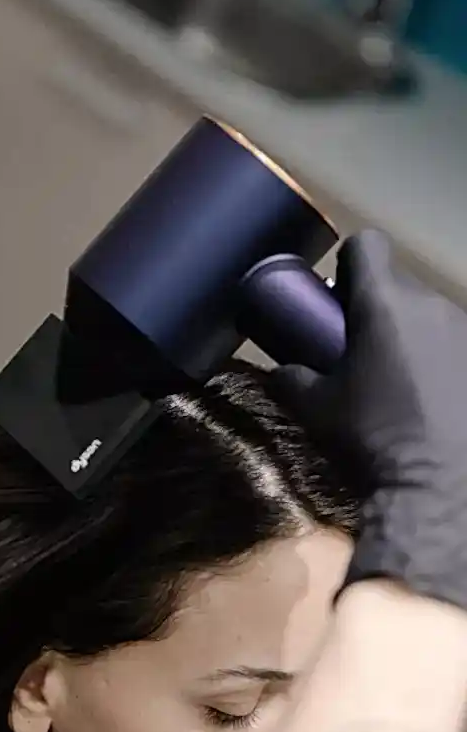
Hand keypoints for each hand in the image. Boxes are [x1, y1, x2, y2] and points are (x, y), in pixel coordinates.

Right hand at [276, 229, 466, 609]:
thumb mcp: (315, 410)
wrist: (440, 487)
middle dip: (377, 308)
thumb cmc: (370, 439)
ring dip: (412, 335)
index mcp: (384, 303)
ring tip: (399, 383)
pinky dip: (441, 362)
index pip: (367, 244)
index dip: (347, 264)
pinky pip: (455, 345)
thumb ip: (292, 379)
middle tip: (359, 351)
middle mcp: (432, 304)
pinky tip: (433, 402)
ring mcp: (466, 331)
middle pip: (399, 283)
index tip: (336, 300)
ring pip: (431, 315)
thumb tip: (283, 370)